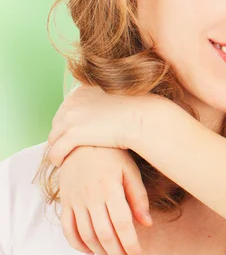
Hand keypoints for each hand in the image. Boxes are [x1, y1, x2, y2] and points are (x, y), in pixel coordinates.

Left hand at [48, 85, 163, 166]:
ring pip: (54, 137)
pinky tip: (62, 164)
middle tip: (68, 146)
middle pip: (58, 122)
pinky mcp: (72, 135)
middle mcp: (73, 102)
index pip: (67, 108)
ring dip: (57, 147)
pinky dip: (57, 158)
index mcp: (82, 91)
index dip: (70, 122)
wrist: (142, 118)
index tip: (75, 132)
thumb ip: (105, 101)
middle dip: (61, 134)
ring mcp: (71, 118)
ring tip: (63, 156)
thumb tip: (108, 110)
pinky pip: (56, 150)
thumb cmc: (138, 109)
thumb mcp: (116, 97)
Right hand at [59, 145, 151, 254]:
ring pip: (86, 235)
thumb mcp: (130, 171)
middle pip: (104, 234)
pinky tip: (91, 251)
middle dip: (118, 253)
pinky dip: (78, 245)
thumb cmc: (112, 154)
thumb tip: (147, 224)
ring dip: (101, 251)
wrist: (82, 140)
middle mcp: (91, 198)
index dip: (131, 244)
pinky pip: (68, 230)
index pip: (122, 225)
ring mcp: (75, 201)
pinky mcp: (65, 202)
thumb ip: (138, 198)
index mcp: (110, 189)